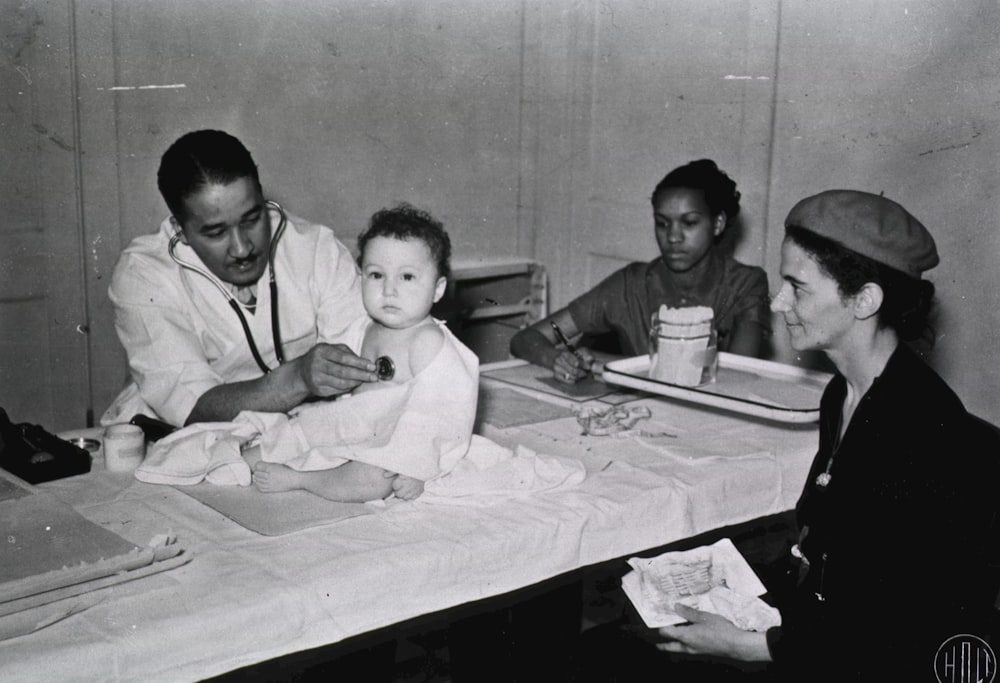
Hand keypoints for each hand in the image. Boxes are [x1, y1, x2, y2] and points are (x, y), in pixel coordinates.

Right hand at [297, 343, 376, 396]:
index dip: (359, 363)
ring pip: (341, 383)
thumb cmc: (322, 358)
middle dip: (361, 375)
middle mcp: (317, 364)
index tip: (372, 366)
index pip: (343, 358)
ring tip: (366, 380)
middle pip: (343, 372)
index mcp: (322, 351)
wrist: (301, 372)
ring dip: (356, 382)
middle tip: (374, 377)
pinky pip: (337, 390)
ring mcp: (316, 378)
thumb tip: (365, 363)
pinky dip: (348, 388)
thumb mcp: (332, 349)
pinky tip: (354, 384)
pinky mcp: (317, 390)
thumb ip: (348, 353)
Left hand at [386, 471, 423, 499]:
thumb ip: (392, 472)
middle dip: (398, 491)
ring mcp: (415, 490)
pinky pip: (412, 498)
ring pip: (405, 497)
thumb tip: (384, 475)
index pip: (395, 486)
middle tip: (401, 486)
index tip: (397, 481)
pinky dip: (411, 495)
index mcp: (403, 479)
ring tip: (405, 488)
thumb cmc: (411, 468)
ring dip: (404, 494)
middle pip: (398, 494)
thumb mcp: (401, 467)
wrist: (424, 468)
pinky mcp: (420, 492)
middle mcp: (409, 486)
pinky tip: (411, 490)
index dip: (395, 484)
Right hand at [552, 349, 593, 383]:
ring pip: (570, 376)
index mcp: (564, 354)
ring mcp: (557, 369)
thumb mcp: (567, 352)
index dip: (584, 366)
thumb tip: (589, 360)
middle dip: (582, 373)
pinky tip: (575, 379)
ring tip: (581, 376)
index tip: (589, 368)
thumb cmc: (558, 354)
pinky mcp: (555, 375)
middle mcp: (560, 361)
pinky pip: (565, 380)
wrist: (545, 355)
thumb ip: (577, 356)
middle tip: (586, 373)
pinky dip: (571, 380)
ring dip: (578, 377)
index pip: (576, 362)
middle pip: (574, 370)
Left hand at [655, 604, 769, 661]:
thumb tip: (676, 607)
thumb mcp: (703, 617)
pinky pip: (689, 648)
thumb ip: (688, 612)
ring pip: (679, 648)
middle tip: (656, 639)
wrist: (736, 645)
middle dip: (662, 643)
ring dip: (674, 643)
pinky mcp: (703, 651)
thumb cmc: (720, 630)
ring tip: (672, 635)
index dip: (660, 626)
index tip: (656, 619)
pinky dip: (685, 642)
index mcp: (685, 636)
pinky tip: (690, 635)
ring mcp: (696, 651)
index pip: (665, 633)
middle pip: (670, 646)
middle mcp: (688, 646)